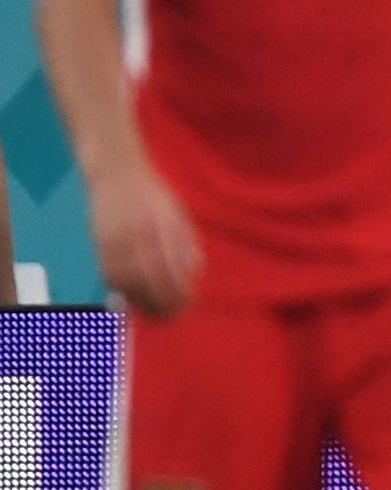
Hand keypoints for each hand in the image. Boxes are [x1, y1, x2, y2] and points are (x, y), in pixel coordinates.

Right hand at [87, 164, 201, 317]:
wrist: (116, 173)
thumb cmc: (153, 195)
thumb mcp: (178, 214)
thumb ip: (186, 243)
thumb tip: (194, 273)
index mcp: (161, 228)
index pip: (171, 270)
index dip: (179, 292)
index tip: (189, 303)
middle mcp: (136, 236)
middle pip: (147, 281)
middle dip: (161, 304)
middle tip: (173, 316)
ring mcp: (114, 241)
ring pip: (126, 282)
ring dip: (141, 302)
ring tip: (155, 312)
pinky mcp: (99, 244)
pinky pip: (109, 275)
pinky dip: (122, 291)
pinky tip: (134, 297)